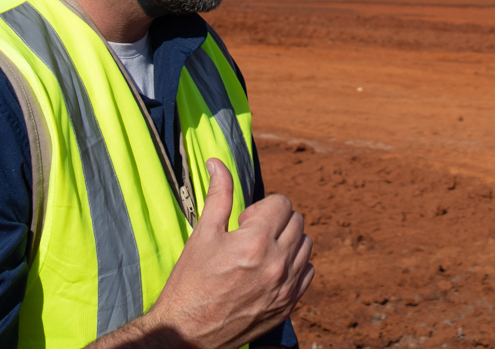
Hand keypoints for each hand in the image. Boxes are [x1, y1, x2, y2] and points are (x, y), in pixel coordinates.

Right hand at [126, 160, 314, 348]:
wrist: (186, 332)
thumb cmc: (190, 284)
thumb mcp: (202, 235)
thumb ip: (218, 195)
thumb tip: (217, 163)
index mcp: (255, 242)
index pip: (282, 204)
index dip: (262, 207)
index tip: (244, 221)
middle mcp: (277, 264)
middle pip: (297, 221)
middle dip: (276, 220)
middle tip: (250, 235)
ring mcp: (285, 287)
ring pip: (305, 246)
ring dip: (288, 241)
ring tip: (261, 252)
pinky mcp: (288, 306)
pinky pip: (308, 273)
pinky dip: (295, 266)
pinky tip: (271, 270)